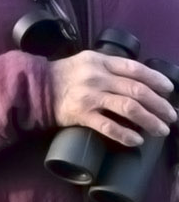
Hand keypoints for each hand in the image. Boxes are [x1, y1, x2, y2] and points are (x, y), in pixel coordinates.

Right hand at [50, 50, 176, 145]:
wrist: (36, 88)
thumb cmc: (66, 76)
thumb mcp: (87, 62)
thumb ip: (110, 68)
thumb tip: (141, 82)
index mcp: (99, 61)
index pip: (135, 69)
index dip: (156, 80)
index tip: (169, 91)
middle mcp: (96, 77)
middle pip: (137, 91)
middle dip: (159, 105)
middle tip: (171, 116)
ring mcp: (89, 96)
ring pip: (129, 108)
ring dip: (150, 121)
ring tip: (162, 130)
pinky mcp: (81, 114)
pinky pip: (109, 127)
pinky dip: (126, 135)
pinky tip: (137, 140)